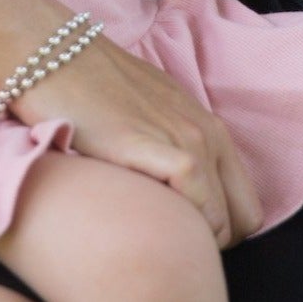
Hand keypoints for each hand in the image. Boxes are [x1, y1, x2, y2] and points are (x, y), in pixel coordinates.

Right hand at [11, 35, 262, 247]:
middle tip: (172, 245)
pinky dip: (182, 220)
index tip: (187, 242)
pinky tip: (149, 224)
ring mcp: (184, 135)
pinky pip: (194, 193)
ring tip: (156, 240)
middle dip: (214, 243)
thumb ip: (169, 152)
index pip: (244, 204)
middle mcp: (207, 131)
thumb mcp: (149, 121)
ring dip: (193, 240)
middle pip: (243, 219)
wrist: (57, 56)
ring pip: (221, 217)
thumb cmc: (96, 92)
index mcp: (209, 128)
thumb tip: (172, 200)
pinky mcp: (153, 143)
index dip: (221, 233)